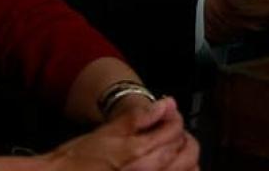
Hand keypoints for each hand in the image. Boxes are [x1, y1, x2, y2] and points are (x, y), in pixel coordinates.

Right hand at [43, 97, 196, 170]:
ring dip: (187, 162)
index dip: (176, 121)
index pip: (173, 132)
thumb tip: (166, 104)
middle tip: (177, 135)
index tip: (171, 117)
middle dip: (185, 141)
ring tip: (177, 153)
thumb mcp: (108, 131)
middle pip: (185, 155)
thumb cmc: (80, 156)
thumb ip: (139, 117)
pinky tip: (171, 168)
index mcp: (136, 151)